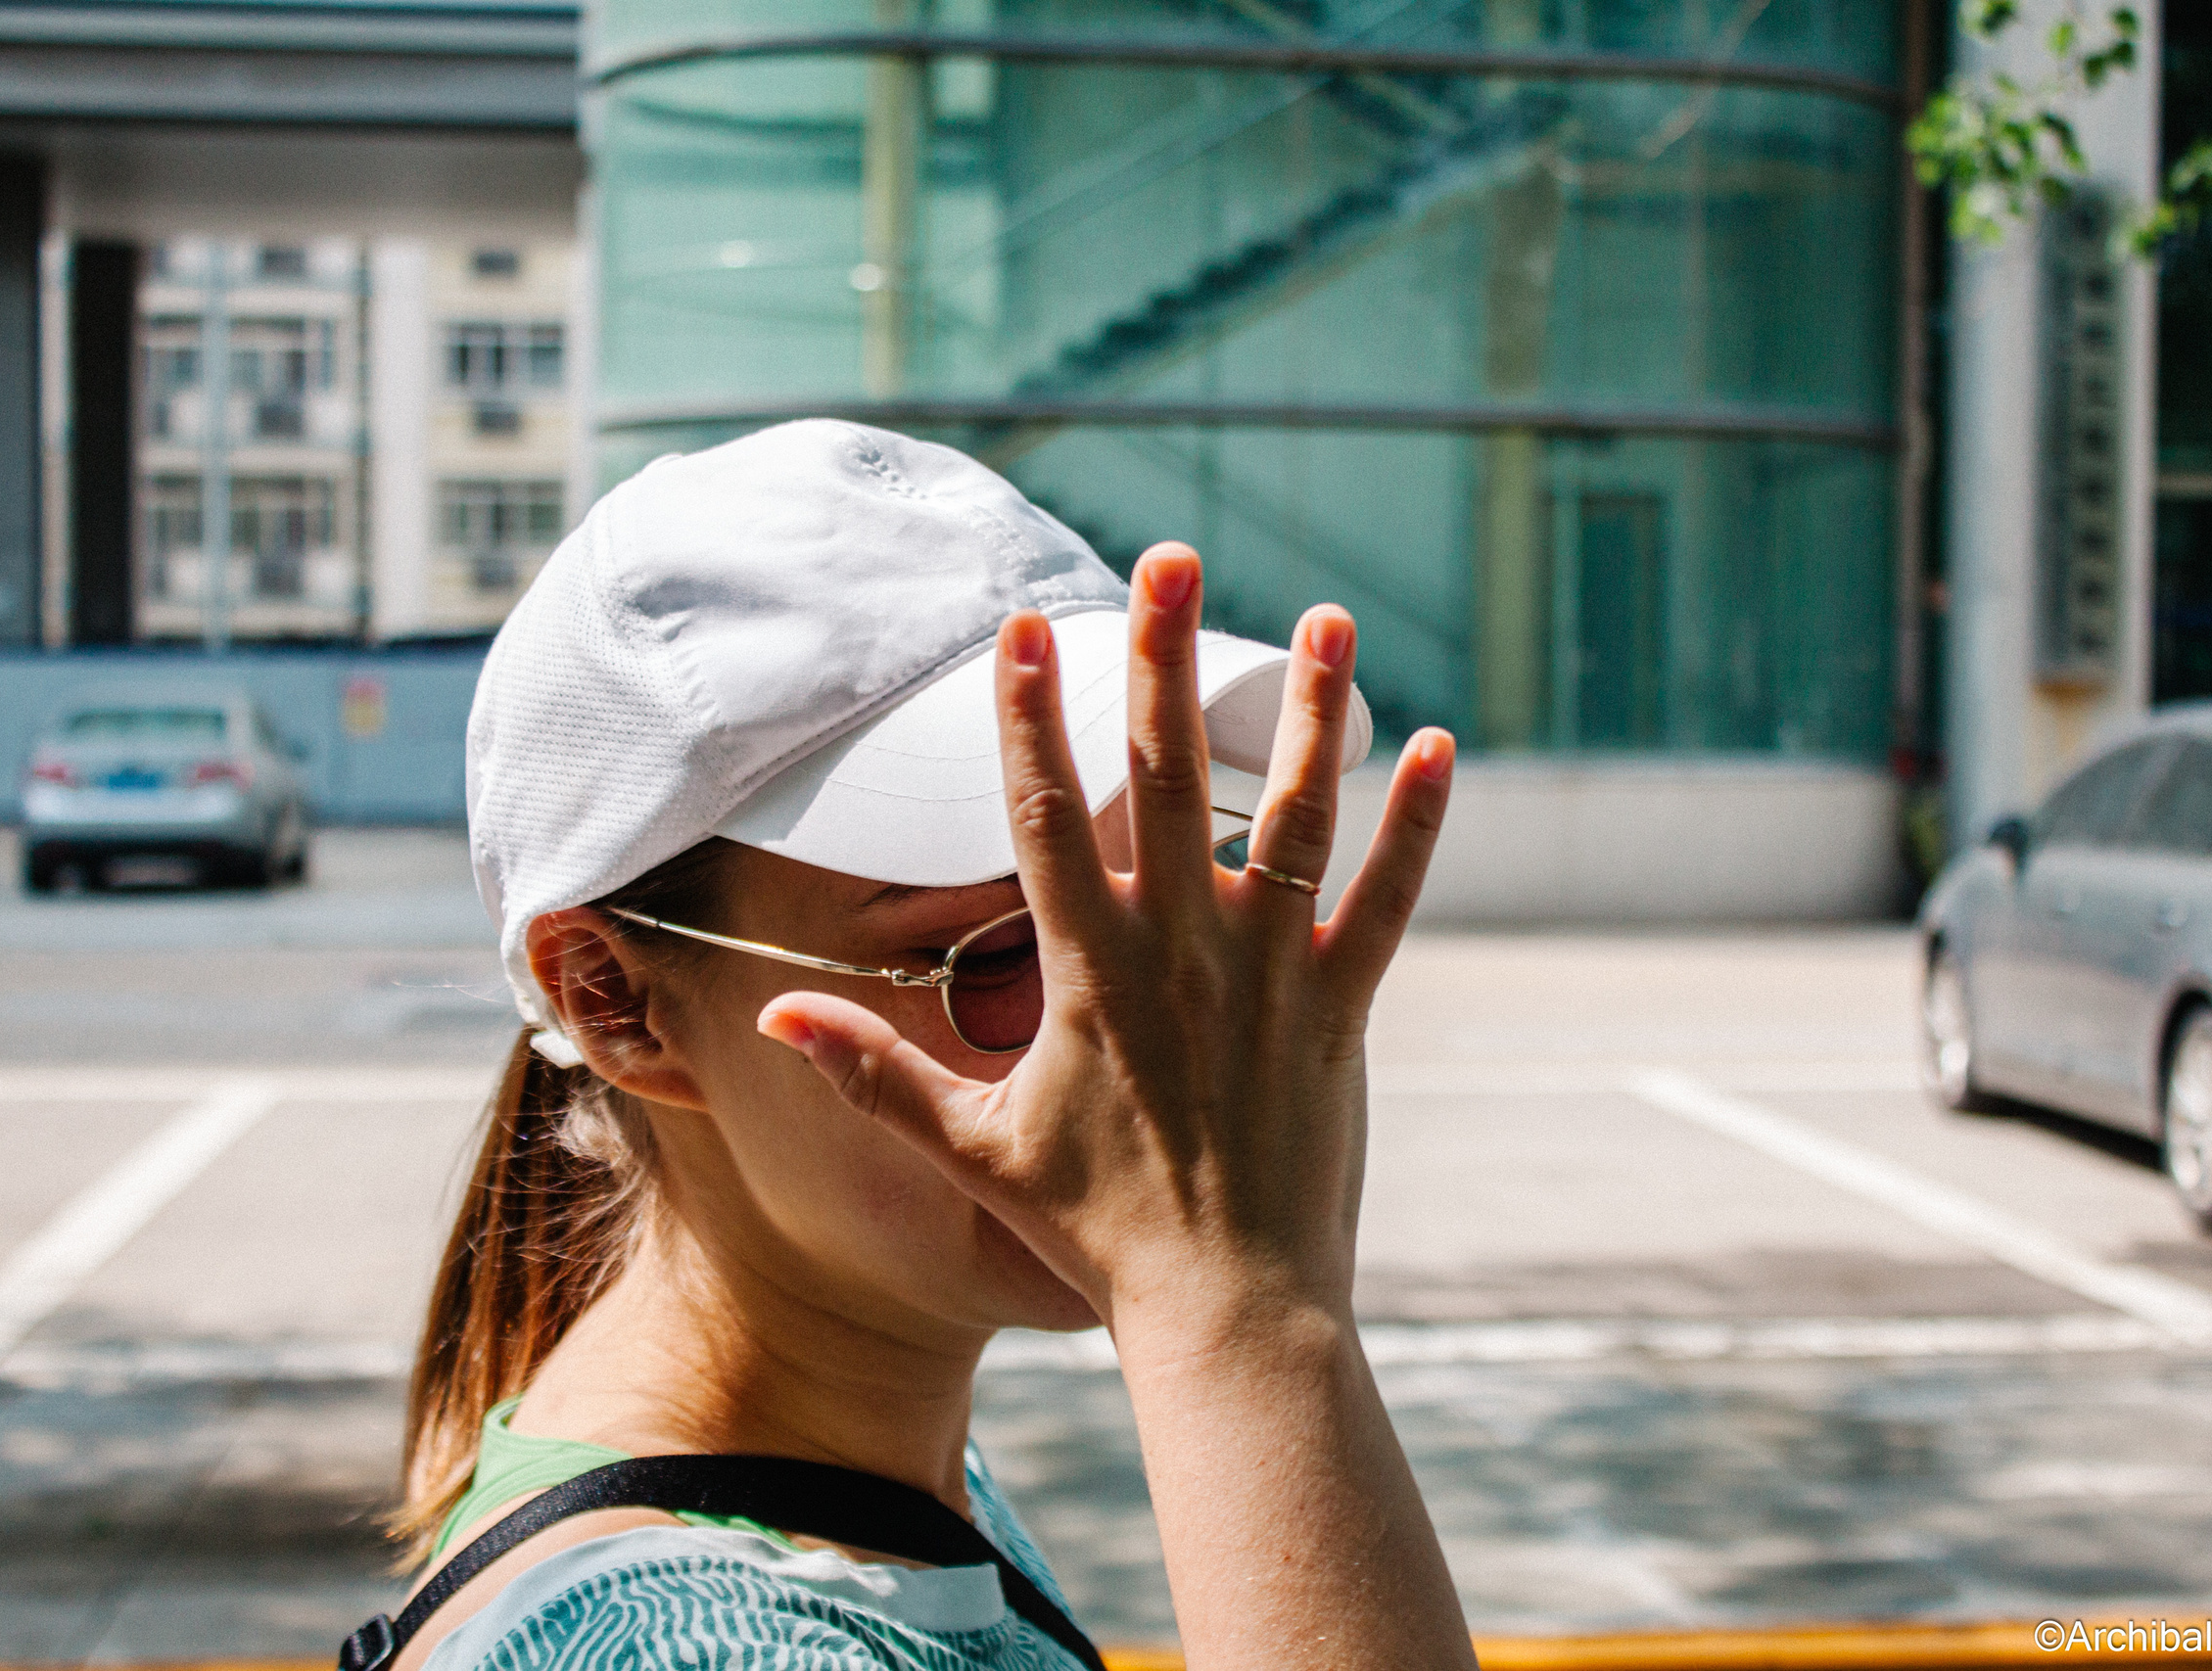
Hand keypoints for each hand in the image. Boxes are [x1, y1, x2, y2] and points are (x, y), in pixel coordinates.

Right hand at [757, 543, 1453, 1328]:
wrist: (1226, 1310)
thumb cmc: (1096, 1233)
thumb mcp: (969, 1151)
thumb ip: (875, 1075)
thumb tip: (775, 1018)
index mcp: (1087, 973)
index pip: (1044, 818)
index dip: (1028, 716)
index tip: (1022, 628)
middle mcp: (1180, 954)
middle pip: (1166, 778)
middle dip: (1163, 661)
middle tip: (1171, 559)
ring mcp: (1270, 976)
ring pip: (1293, 819)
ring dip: (1312, 714)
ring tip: (1330, 619)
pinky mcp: (1340, 1009)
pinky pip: (1387, 902)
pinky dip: (1416, 827)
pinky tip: (1436, 746)